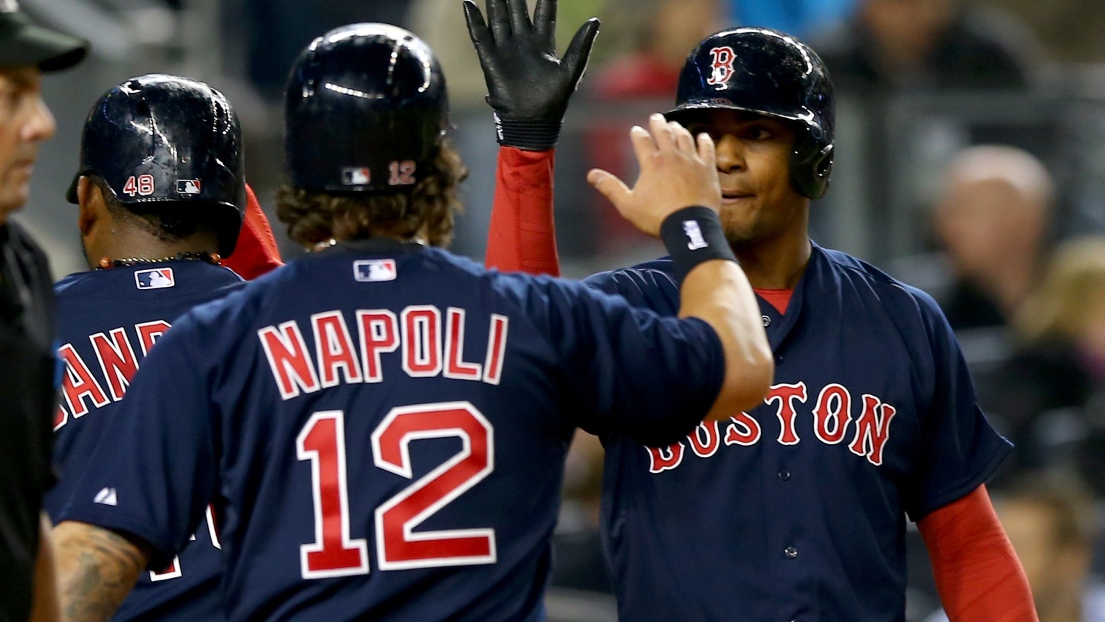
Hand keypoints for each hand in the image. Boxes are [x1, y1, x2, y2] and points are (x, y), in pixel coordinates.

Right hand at [463, 0, 599, 149]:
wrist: (531, 122)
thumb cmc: (553, 101)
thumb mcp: (571, 70)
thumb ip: (581, 45)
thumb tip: (595, 20)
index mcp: (543, 43)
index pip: (543, 11)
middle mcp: (523, 42)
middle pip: (517, 9)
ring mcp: (505, 49)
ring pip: (498, 17)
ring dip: (495, 1)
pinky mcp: (490, 59)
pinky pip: (480, 35)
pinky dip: (474, 20)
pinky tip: (469, 4)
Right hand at [588, 114, 720, 236]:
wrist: (689, 225)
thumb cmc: (657, 217)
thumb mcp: (628, 205)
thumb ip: (610, 187)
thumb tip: (591, 175)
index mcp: (651, 163)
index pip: (642, 141)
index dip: (638, 134)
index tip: (636, 130)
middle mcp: (671, 156)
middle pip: (664, 133)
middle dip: (658, 123)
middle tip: (656, 117)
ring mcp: (691, 160)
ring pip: (685, 137)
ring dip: (678, 129)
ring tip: (675, 125)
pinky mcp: (707, 168)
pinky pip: (707, 149)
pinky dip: (704, 140)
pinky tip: (703, 136)